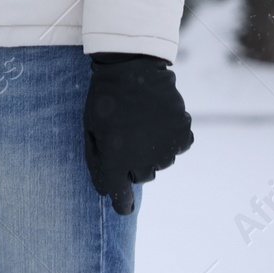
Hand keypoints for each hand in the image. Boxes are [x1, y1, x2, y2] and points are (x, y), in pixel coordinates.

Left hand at [84, 52, 193, 214]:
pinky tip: (157, 118)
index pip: (121, 199)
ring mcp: (166, 150)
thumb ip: (97, 162)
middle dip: (132, 163)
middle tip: (124, 135)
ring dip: (151, 149)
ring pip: (160, 163)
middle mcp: (143, 162)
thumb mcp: (91, 130)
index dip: (122, 202)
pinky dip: (168, 137)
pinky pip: (177, 147)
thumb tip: (106, 191)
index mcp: (116, 161)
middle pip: (141, 177)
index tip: (122, 203)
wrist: (131, 69)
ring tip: (140, 122)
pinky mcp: (182, 137)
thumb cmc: (104, 100)